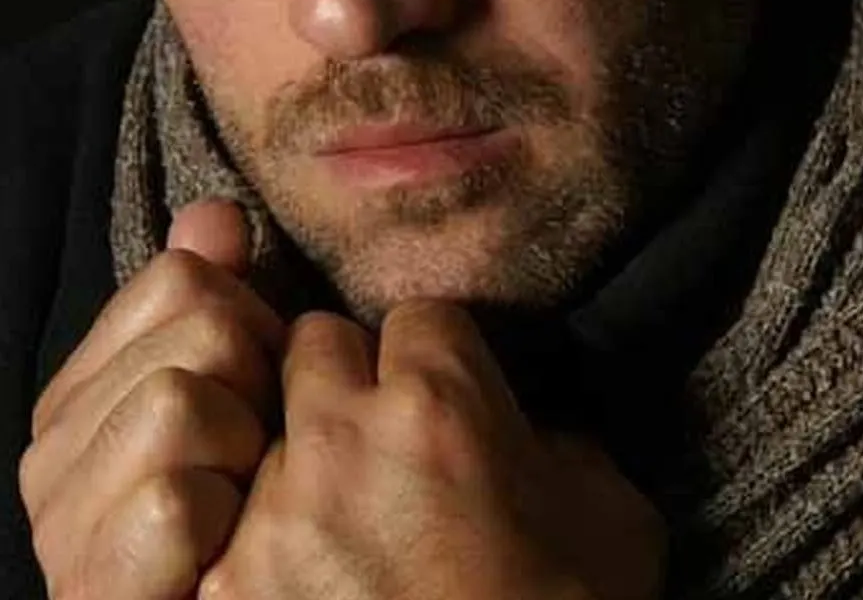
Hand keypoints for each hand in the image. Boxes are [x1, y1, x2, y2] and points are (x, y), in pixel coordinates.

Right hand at [19, 200, 285, 599]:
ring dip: (242, 453)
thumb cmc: (237, 520)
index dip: (249, 323)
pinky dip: (220, 520)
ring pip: (181, 399)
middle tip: (252, 458)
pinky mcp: (91, 585)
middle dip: (257, 389)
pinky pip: (175, 498)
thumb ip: (214, 301)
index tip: (252, 393)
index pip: (181, 274)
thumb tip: (216, 215)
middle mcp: (52, 449)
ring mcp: (61, 522)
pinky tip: (218, 554)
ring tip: (239, 504)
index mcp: (80, 391)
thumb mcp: (232, 395)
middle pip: (200, 330)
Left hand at [199, 299, 666, 599]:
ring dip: (291, 462)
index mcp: (442, 405)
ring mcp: (270, 517)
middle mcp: (343, 439)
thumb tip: (533, 435)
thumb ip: (563, 448)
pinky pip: (220, 527)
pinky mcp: (221, 591)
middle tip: (373, 445)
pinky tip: (294, 583)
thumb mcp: (613, 525)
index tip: (441, 402)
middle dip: (342, 381)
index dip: (434, 360)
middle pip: (313, 346)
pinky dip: (249, 547)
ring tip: (330, 525)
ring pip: (258, 430)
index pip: (417, 319)